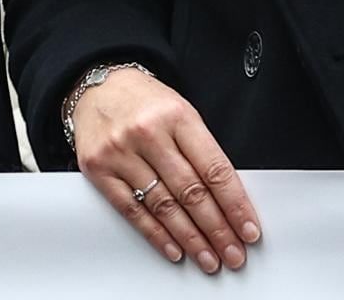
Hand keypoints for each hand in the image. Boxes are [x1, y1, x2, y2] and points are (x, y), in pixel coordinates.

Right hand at [70, 68, 260, 273]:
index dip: (235, 205)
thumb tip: (228, 200)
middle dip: (217, 229)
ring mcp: (120, 152)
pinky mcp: (98, 169)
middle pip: (191, 192)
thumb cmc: (143, 101)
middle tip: (233, 254)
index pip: (213, 169)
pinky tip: (174, 248)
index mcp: (177, 116)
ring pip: (163, 206)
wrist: (95, 86)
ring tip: (208, 258)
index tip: (249, 230)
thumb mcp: (180, 111)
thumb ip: (200, 149)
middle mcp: (148, 133)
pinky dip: (156, 234)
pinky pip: (132, 210)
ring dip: (190, 239)